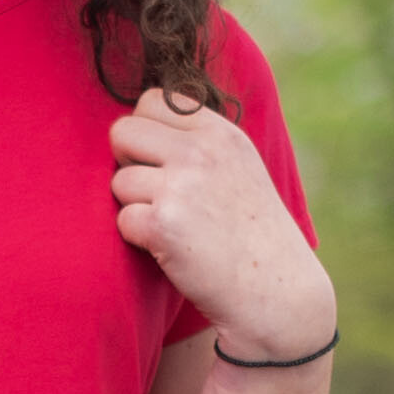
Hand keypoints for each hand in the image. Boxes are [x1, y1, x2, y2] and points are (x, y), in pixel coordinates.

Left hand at [109, 89, 334, 354]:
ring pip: (118, 181)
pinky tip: (170, 250)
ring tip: (172, 227)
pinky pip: (123, 220)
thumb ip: (199, 142)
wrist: (276, 293)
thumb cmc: (252, 235)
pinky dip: (138, 240)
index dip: (144, 132)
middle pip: (122, 131)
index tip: (161, 163)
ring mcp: (182, 186)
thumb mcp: (239, 168)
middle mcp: (202, 152)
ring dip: (134, 207)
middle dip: (127, 163)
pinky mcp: (164, 224)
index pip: (150, 101)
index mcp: (221, 133)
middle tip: (155, 195)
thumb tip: (139, 123)